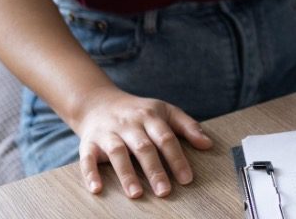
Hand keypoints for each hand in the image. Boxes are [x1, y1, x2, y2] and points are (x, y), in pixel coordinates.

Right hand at [73, 87, 212, 197]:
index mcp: (150, 116)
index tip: (186, 179)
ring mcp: (108, 133)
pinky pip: (87, 158)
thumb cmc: (139, 111)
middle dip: (154, 170)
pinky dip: (90, 173)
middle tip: (165, 192)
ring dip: (126, 174)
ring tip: (136, 194)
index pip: (166, 138)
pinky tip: (97, 189)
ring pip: (117, 152)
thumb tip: (208, 144)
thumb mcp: (165, 111)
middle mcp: (129, 124)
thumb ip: (187, 127)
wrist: (98, 102)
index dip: (177, 158)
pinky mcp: (89, 142)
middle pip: (143, 147)